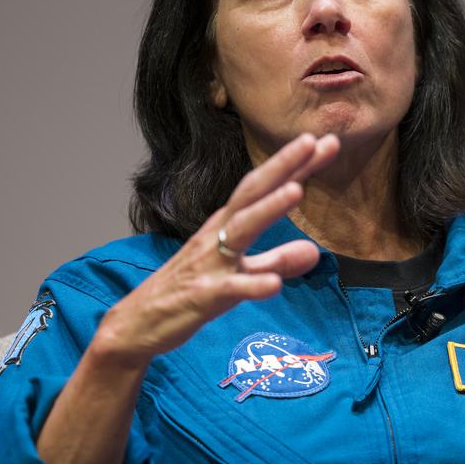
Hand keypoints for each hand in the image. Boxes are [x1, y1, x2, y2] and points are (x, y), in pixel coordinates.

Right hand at [92, 132, 339, 370]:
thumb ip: (275, 262)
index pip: (263, 188)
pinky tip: (275, 285)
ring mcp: (208, 264)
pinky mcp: (201, 296)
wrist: (139, 323)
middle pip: (251, 194)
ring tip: (297, 190)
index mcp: (226, 226)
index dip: (293, 166)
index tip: (325, 142)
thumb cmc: (190, 291)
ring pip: (239, 232)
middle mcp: (217, 236)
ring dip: (268, 210)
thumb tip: (314, 251)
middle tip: (314, 140)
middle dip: (282, 167)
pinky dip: (251, 286)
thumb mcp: (240, 275)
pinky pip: (229, 290)